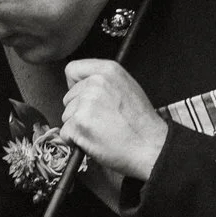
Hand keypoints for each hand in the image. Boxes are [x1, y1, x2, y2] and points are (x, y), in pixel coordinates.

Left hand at [61, 59, 170, 180]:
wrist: (150, 147)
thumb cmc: (142, 124)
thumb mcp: (128, 88)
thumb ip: (104, 82)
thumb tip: (83, 84)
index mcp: (108, 71)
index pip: (72, 69)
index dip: (74, 85)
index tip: (82, 95)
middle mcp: (95, 83)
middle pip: (68, 96)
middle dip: (78, 110)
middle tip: (100, 120)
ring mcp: (86, 103)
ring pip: (66, 116)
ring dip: (78, 126)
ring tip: (101, 130)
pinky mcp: (79, 124)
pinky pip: (65, 133)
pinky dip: (75, 140)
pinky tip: (94, 140)